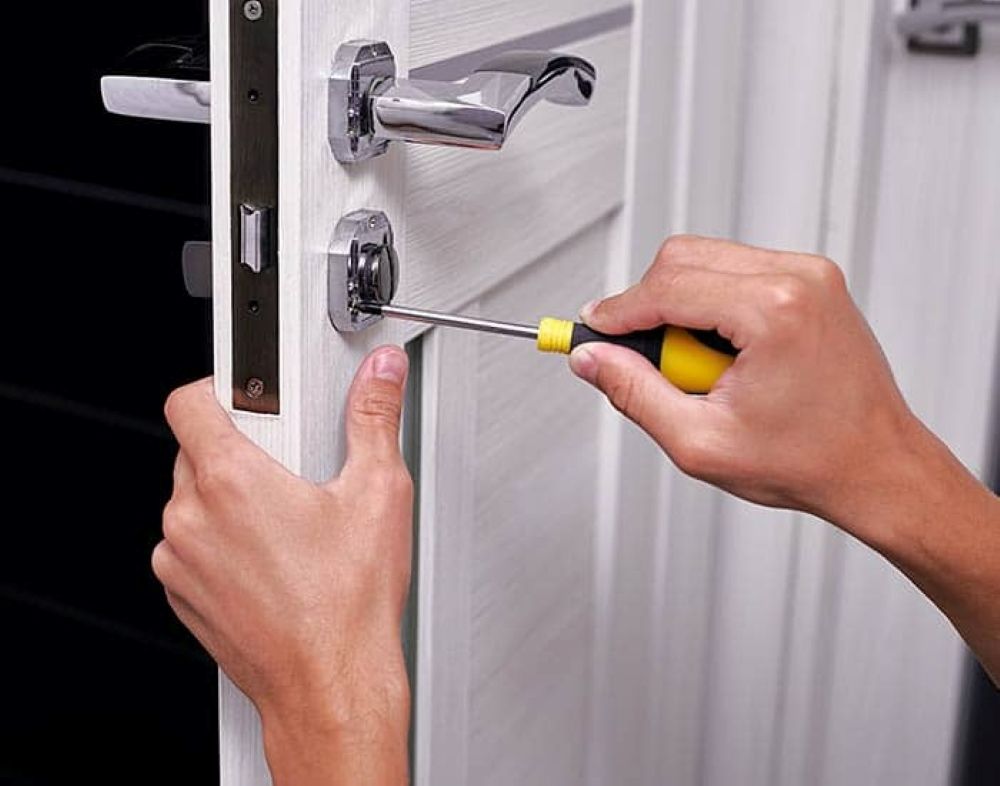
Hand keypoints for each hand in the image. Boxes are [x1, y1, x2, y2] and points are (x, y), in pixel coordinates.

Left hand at [154, 346, 412, 785]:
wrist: (330, 686)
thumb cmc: (347, 606)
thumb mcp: (377, 493)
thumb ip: (374, 417)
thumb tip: (381, 375)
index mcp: (231, 481)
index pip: (188, 400)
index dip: (219, 388)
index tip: (250, 396)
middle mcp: (191, 517)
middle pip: (196, 450)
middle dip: (241, 447)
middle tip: (291, 466)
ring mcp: (180, 560)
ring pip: (192, 499)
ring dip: (229, 497)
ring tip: (288, 518)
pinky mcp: (182, 594)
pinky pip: (189, 545)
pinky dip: (221, 540)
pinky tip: (274, 558)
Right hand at [571, 236, 999, 683]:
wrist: (877, 466)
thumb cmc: (810, 461)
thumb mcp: (700, 442)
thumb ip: (634, 393)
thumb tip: (592, 359)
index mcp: (774, 311)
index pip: (665, 287)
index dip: (616, 312)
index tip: (590, 331)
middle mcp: (797, 279)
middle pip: (681, 259)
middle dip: (646, 306)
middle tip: (645, 361)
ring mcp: (809, 275)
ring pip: (705, 260)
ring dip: (679, 306)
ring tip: (697, 367)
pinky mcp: (811, 282)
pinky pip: (735, 271)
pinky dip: (710, 305)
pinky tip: (722, 354)